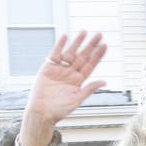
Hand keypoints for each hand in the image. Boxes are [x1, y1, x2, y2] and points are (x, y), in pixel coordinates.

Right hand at [20, 31, 106, 145]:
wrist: (41, 112)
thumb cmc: (59, 110)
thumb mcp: (76, 99)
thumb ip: (89, 89)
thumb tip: (104, 81)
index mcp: (78, 81)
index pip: (90, 65)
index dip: (97, 55)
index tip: (104, 45)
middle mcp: (70, 73)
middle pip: (82, 56)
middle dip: (90, 45)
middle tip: (99, 34)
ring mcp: (59, 69)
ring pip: (70, 52)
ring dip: (77, 42)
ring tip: (84, 32)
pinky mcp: (48, 68)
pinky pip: (54, 54)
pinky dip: (59, 45)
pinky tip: (65, 36)